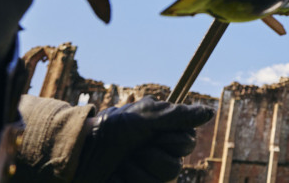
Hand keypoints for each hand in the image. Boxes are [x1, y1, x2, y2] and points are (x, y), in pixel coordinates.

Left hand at [74, 97, 213, 182]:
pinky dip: (129, 179)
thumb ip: (180, 115)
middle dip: (151, 154)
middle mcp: (158, 152)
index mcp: (163, 132)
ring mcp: (147, 172)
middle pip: (176, 164)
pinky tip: (117, 174)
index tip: (152, 132)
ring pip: (163, 178)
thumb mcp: (147, 116)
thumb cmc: (111, 129)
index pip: (187, 141)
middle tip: (133, 146)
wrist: (79, 153)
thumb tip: (210, 112)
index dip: (171, 139)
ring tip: (121, 161)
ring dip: (137, 168)